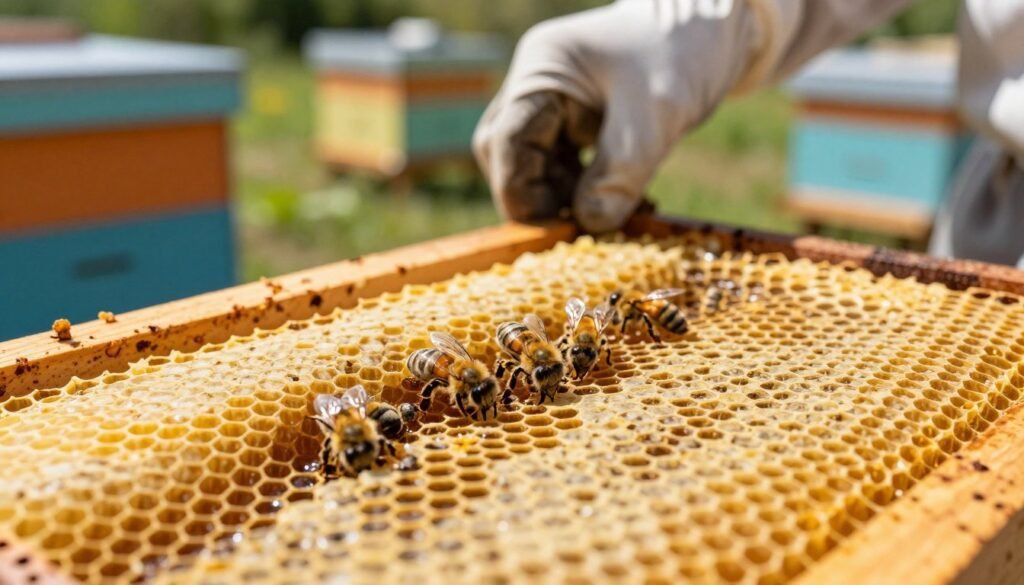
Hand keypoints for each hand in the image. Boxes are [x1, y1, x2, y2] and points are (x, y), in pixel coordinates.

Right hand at [473, 0, 765, 231]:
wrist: (718, 29)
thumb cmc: (685, 53)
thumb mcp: (655, 115)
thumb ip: (620, 170)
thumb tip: (590, 223)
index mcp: (540, 70)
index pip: (506, 142)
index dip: (523, 193)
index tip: (556, 231)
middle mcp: (535, 83)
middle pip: (506, 155)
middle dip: (538, 196)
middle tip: (578, 227)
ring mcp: (554, 100)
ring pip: (533, 162)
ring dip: (562, 196)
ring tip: (609, 214)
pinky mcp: (576, 117)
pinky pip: (562, 162)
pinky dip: (582, 187)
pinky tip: (617, 201)